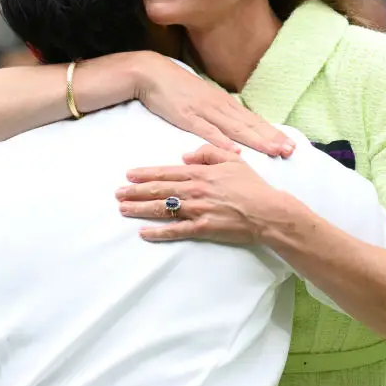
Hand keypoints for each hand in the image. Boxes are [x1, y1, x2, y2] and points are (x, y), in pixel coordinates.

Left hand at [116, 144, 285, 244]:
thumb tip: (184, 157)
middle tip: (117, 193)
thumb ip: (207, 153)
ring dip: (141, 209)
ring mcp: (197, 210)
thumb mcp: (232, 160)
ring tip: (123, 209)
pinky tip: (144, 233)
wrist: (268, 212)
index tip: (129, 174)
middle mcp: (195, 191)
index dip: (146, 173)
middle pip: (159, 190)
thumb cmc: (253, 186)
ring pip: (163, 209)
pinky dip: (158, 233)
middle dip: (135, 191)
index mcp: (201, 173)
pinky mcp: (203, 229)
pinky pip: (176, 231)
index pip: (167, 172)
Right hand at [136, 53, 294, 158]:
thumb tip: (232, 127)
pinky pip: (208, 131)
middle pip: (250, 125)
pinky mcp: (188, 117)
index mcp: (224, 103)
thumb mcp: (202, 99)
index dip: (271, 133)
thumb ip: (217, 113)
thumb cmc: (175, 87)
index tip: (289, 144)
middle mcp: (220, 106)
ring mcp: (205, 111)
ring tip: (275, 151)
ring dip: (257, 140)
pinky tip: (235, 151)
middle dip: (272, 138)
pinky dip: (223, 141)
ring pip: (236, 128)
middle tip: (291, 150)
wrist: (152, 73)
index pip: (253, 120)